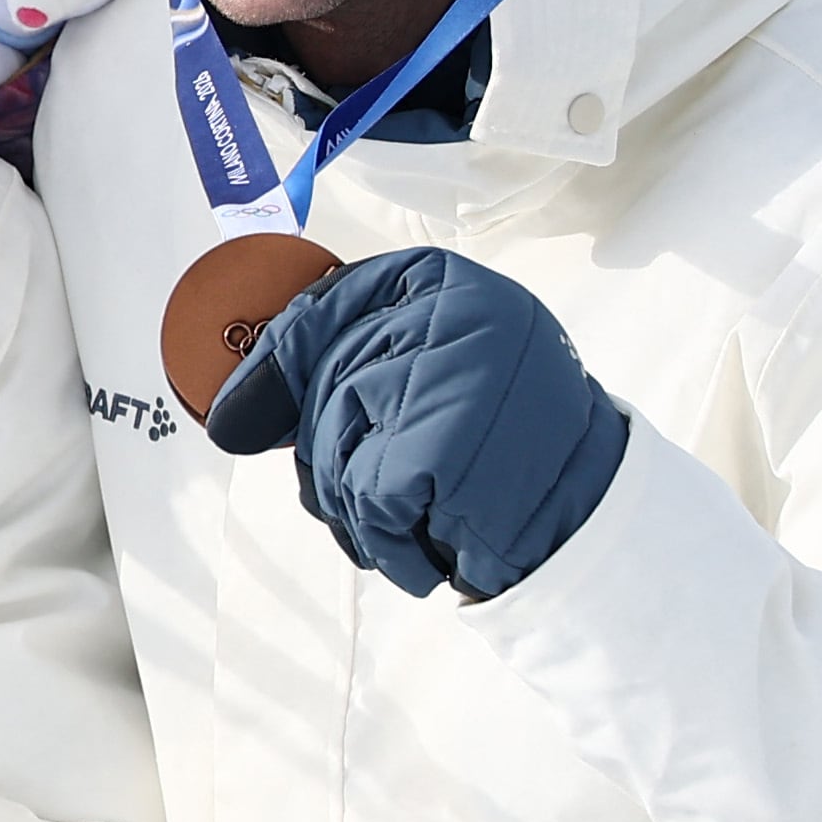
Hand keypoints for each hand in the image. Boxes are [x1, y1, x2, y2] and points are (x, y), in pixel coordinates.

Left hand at [204, 247, 626, 600]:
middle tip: (382, 481)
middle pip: (319, 385)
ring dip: (354, 503)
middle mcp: (454, 317)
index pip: (324, 302)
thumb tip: (228, 413)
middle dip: (324, 451)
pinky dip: (385, 537)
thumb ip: (337, 369)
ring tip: (420, 510)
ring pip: (332, 447)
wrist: (593, 516)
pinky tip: (430, 538)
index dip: (279, 359)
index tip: (249, 404)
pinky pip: (364, 499)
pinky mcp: (442, 450)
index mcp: (449, 283)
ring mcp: (449, 379)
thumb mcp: (434, 375)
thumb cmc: (503, 445)